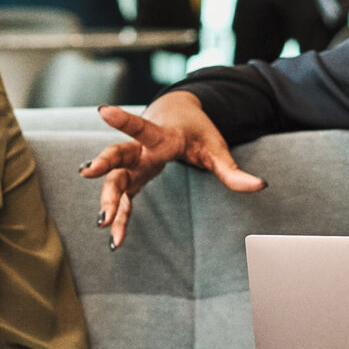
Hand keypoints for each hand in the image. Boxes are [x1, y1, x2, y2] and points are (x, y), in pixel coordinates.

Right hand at [78, 94, 265, 248]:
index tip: (102, 110)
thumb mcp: (218, 149)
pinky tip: (114, 238)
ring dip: (108, 199)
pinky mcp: (134, 176)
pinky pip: (123, 196)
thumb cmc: (198, 131)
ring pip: (116, 179)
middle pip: (119, 154)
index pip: (142, 128)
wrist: (176, 115)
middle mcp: (142, 148)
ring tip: (102, 224)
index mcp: (163, 136)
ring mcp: (135, 163)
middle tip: (88, 174)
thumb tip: (261, 186)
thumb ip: (234, 171)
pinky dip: (119, 215)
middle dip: (104, 164)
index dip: (124, 120)